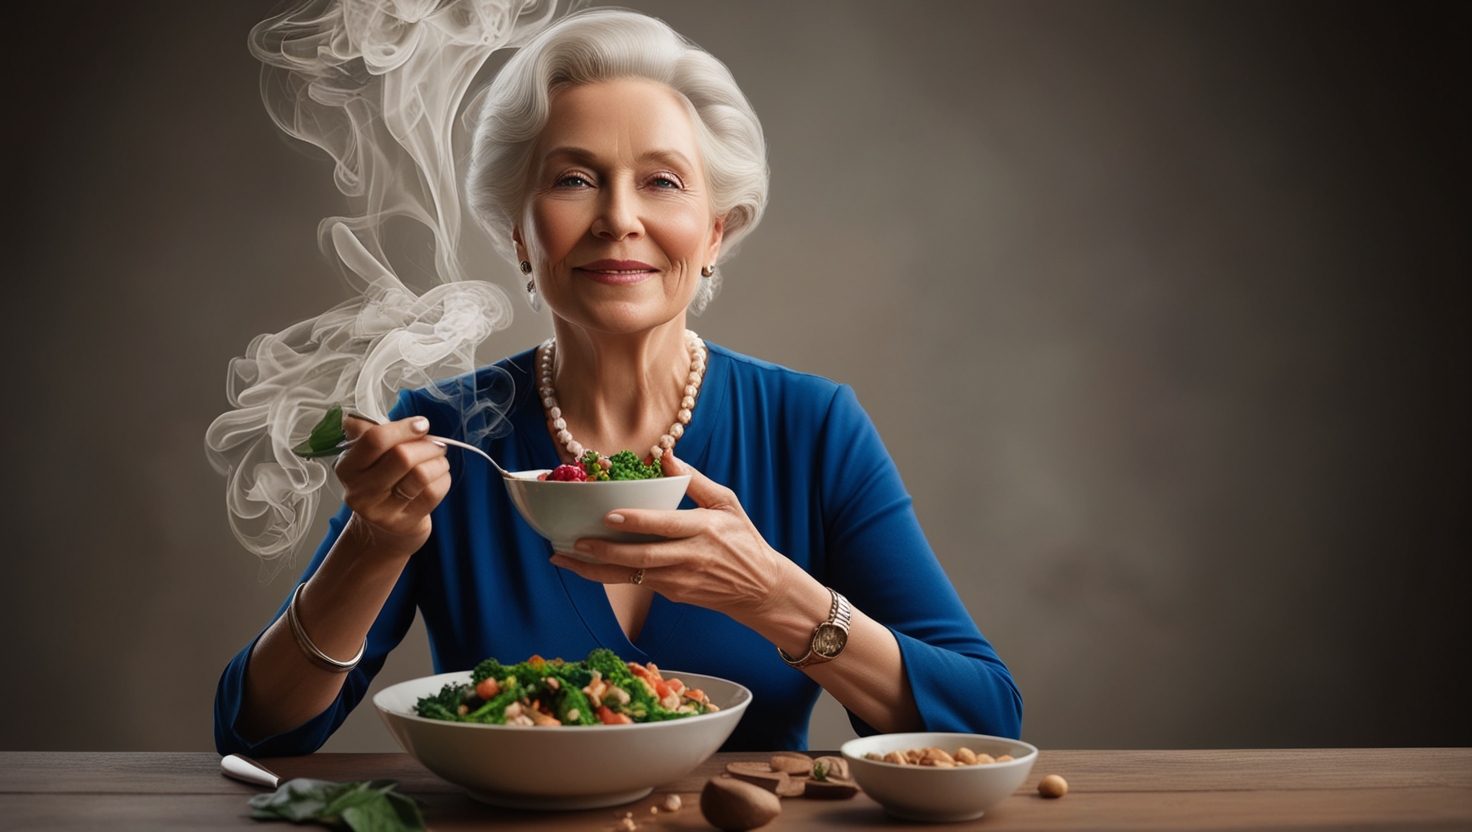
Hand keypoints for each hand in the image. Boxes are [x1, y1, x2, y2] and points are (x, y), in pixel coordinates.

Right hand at [335, 414, 449, 554]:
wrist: (381, 531)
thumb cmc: (379, 483)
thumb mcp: (368, 458)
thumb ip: (370, 433)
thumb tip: (373, 415)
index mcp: (347, 467)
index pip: (374, 440)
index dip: (403, 427)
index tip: (420, 424)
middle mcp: (359, 491)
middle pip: (402, 456)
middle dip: (427, 445)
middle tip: (435, 444)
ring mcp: (381, 511)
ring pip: (421, 474)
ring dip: (438, 461)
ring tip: (439, 459)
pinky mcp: (404, 523)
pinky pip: (434, 492)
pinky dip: (443, 478)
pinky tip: (439, 476)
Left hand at [550, 452, 795, 623]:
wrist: (759, 589)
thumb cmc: (742, 540)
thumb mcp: (727, 503)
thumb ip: (695, 480)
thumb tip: (666, 455)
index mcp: (704, 530)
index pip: (666, 526)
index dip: (637, 522)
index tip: (608, 514)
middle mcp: (690, 558)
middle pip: (642, 557)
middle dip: (605, 552)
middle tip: (573, 543)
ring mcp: (679, 580)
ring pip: (631, 577)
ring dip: (595, 569)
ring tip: (564, 559)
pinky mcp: (672, 594)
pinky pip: (635, 583)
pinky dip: (609, 576)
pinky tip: (585, 566)